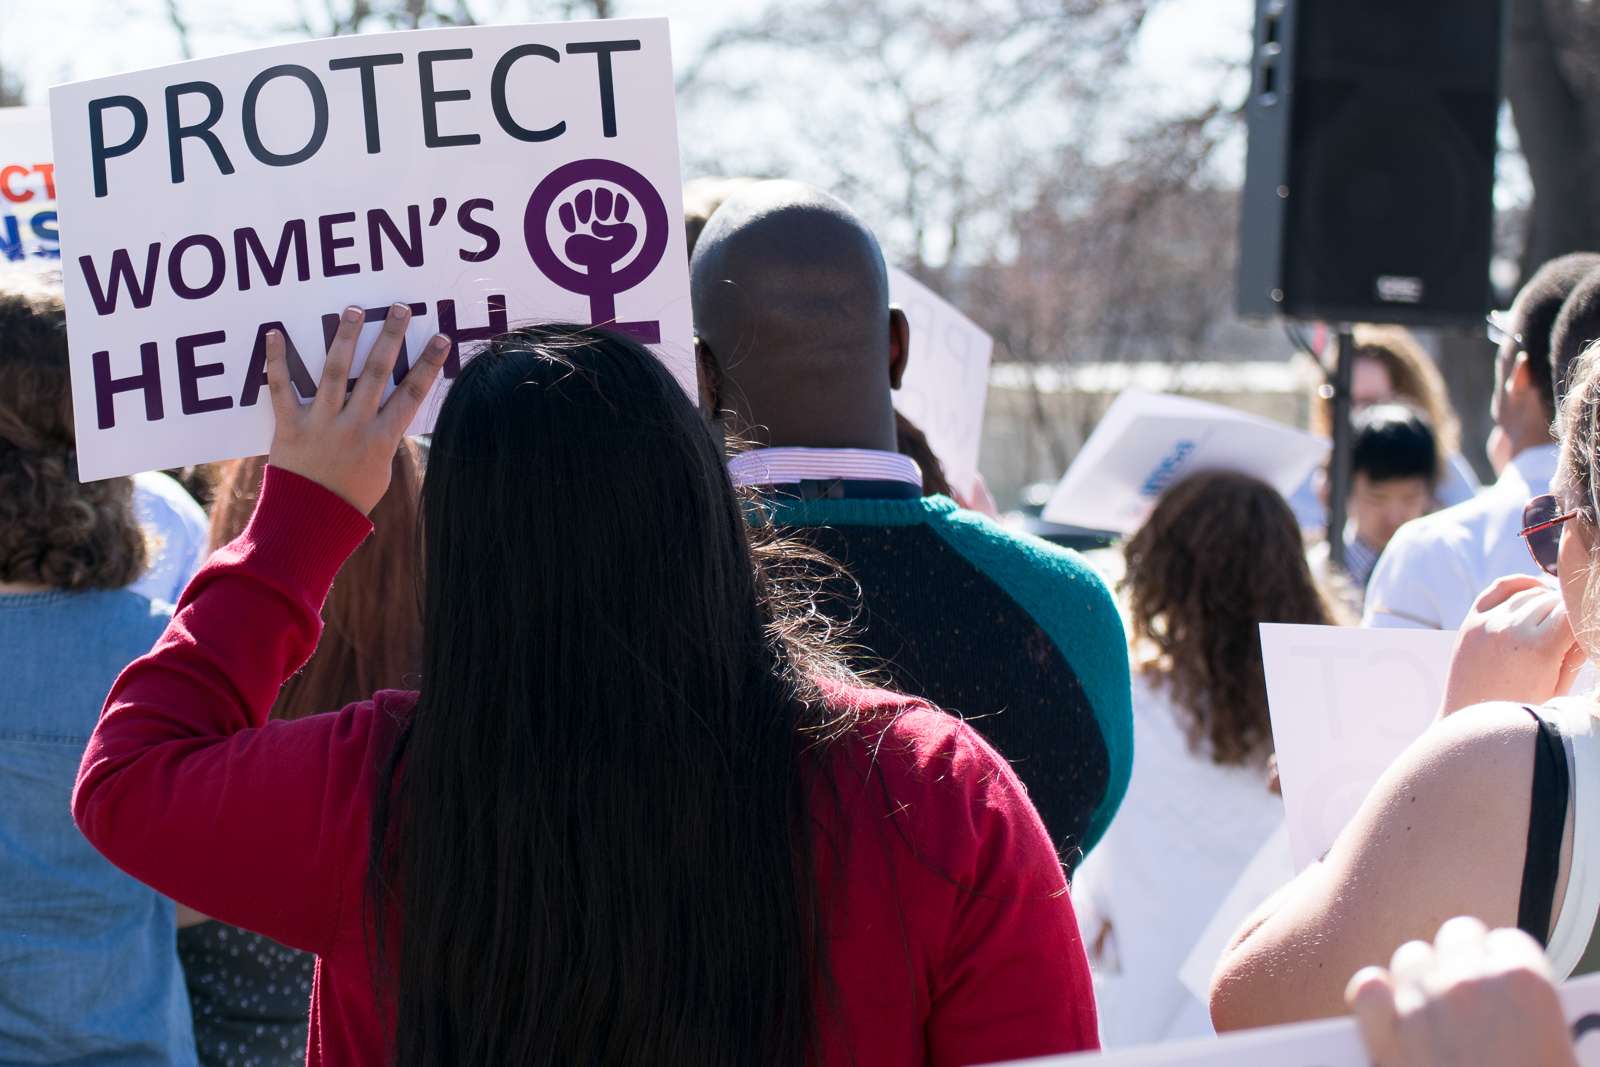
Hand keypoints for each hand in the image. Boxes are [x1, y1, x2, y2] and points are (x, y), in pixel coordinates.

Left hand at [265, 303, 448, 514]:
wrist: (310, 523)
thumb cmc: (349, 499)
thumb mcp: (380, 470)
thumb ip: (385, 436)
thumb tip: (392, 408)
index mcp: (381, 438)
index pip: (412, 393)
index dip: (428, 364)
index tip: (441, 338)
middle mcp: (354, 425)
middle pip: (376, 372)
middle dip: (391, 337)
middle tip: (400, 308)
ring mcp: (321, 423)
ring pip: (334, 371)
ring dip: (346, 338)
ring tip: (356, 310)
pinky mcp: (289, 426)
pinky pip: (281, 388)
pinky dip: (276, 360)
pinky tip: (276, 334)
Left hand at [1346, 916, 1576, 1066]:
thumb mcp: (1558, 1057)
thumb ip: (1533, 1021)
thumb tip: (1521, 1017)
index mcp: (1524, 984)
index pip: (1508, 942)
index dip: (1505, 965)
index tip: (1503, 983)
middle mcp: (1468, 983)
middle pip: (1457, 938)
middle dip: (1463, 963)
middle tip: (1471, 998)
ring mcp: (1421, 1005)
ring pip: (1411, 958)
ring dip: (1422, 980)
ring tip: (1434, 1013)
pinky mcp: (1384, 1035)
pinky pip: (1368, 989)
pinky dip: (1375, 999)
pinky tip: (1386, 1014)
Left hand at [1440, 576, 1583, 715]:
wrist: (1472, 718)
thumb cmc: (1521, 708)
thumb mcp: (1559, 687)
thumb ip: (1576, 653)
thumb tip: (1586, 624)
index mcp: (1538, 649)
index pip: (1572, 612)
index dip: (1583, 618)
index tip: (1586, 627)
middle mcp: (1511, 629)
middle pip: (1553, 601)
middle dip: (1566, 612)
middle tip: (1570, 628)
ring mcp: (1488, 622)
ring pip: (1530, 593)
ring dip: (1546, 601)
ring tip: (1554, 620)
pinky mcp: (1471, 620)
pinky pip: (1500, 587)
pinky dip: (1521, 584)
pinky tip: (1535, 589)